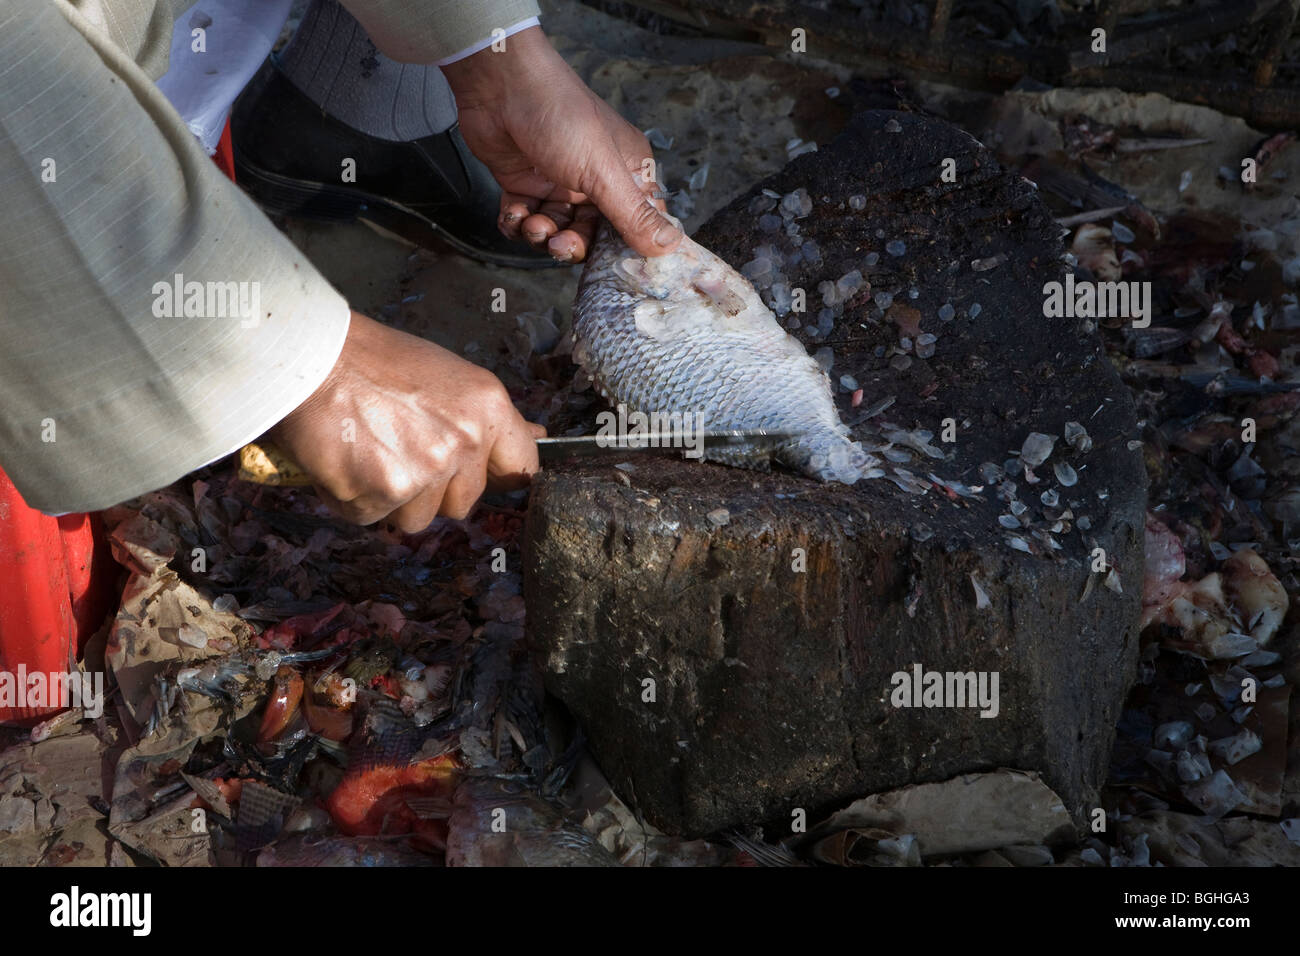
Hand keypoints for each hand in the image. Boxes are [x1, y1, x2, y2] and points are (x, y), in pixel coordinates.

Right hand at [271, 312, 542, 530]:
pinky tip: (344, 460)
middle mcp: (463, 443)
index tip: (480, 475)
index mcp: (487, 409)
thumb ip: (486, 417)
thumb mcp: (449, 376)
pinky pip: (372, 518)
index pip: (522, 468)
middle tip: (399, 448)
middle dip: (433, 489)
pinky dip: (354, 498)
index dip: (498, 476)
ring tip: (368, 451)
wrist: (308, 358)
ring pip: (417, 518)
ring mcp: (423, 473)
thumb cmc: (374, 361)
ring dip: (392, 498)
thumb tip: (538, 436)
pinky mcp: (380, 495)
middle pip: (463, 503)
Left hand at [441, 25, 681, 261]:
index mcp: (627, 171)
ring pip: (557, 230)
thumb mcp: (603, 172)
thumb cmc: (561, 116)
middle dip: (574, 244)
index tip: (610, 266)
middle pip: (592, 234)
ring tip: (533, 223)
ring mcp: (559, 182)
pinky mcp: (525, 183)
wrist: (501, 85)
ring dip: (542, 234)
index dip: (625, 248)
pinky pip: (526, 220)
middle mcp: (595, 179)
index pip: (637, 223)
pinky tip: (514, 213)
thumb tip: (670, 246)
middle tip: (559, 244)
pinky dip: (518, 224)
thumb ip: (633, 214)